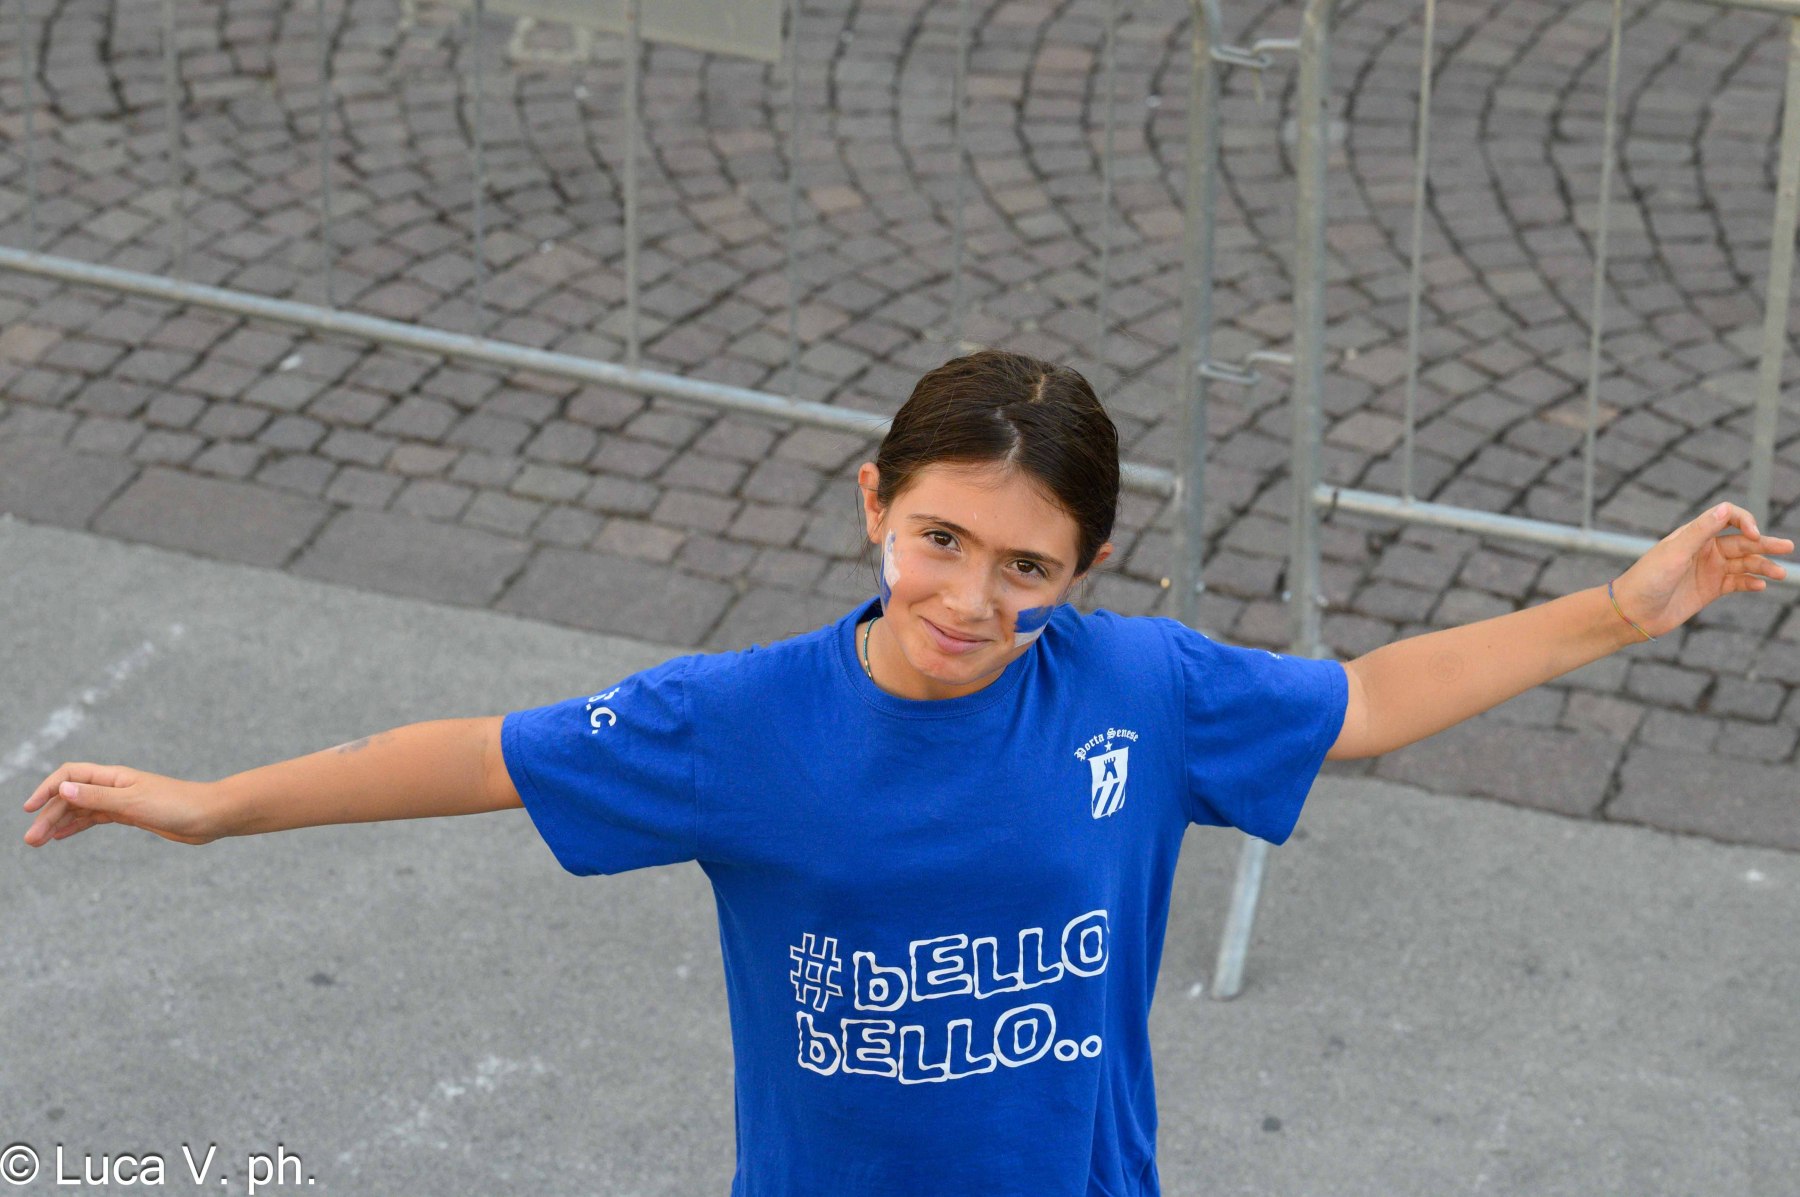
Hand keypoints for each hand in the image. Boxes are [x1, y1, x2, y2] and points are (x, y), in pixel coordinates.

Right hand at [21, 763, 222, 846]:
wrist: (210, 816)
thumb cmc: (176, 805)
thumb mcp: (133, 802)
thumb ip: (97, 798)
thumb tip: (63, 789)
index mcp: (114, 776)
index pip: (70, 775)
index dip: (47, 788)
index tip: (29, 809)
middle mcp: (114, 786)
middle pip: (72, 796)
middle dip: (48, 815)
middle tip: (30, 841)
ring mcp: (122, 801)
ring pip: (81, 809)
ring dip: (59, 823)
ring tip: (39, 842)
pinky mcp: (131, 815)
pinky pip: (95, 818)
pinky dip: (77, 826)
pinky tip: (61, 836)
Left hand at [1612, 501, 1793, 639]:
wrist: (1632, 613)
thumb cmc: (1648, 579)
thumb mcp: (1675, 553)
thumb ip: (1701, 531)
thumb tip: (1725, 508)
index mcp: (1694, 534)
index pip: (1727, 517)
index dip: (1744, 521)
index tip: (1753, 535)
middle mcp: (1704, 549)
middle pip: (1742, 541)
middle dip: (1765, 544)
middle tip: (1788, 548)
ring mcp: (1708, 569)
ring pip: (1744, 563)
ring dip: (1763, 566)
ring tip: (1781, 574)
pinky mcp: (1710, 589)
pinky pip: (1737, 582)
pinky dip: (1750, 582)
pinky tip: (1761, 585)